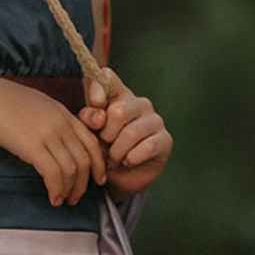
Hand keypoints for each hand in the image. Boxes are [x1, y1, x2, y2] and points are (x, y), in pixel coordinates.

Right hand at [0, 77, 107, 206]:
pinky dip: (57, 189)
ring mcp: (48, 134)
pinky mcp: (32, 146)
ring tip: (62, 200)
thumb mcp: (37, 105)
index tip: (97, 179)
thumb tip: (56, 140)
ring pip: (72, 169)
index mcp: (63, 113)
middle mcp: (61, 123)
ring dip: (70, 190)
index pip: (91, 142)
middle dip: (84, 183)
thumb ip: (51, 120)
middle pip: (85, 159)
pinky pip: (54, 173)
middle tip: (76, 197)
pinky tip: (52, 197)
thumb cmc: (3, 102)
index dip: (98, 164)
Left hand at [80, 78, 172, 197]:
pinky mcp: (165, 140)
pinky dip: (132, 158)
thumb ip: (89, 119)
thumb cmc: (104, 147)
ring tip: (113, 159)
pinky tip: (127, 161)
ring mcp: (155, 120)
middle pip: (118, 111)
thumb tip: (99, 117)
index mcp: (118, 95)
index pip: (108, 77)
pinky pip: (147, 147)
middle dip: (105, 134)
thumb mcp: (90, 133)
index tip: (94, 104)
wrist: (121, 177)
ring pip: (131, 132)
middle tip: (104, 145)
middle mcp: (139, 103)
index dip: (98, 89)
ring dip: (117, 151)